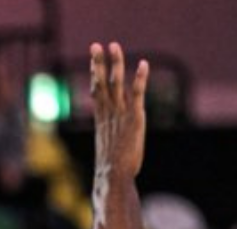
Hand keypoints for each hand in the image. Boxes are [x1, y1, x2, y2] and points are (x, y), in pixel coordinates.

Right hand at [90, 42, 148, 178]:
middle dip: (98, 62)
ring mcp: (120, 114)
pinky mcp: (134, 117)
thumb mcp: (108, 155)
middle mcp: (108, 113)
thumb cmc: (110, 171)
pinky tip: (143, 64)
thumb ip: (109, 147)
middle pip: (100, 82)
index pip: (96, 92)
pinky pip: (136, 93)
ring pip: (115, 82)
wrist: (112, 175)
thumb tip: (106, 159)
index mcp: (101, 120)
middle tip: (95, 45)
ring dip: (115, 63)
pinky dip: (139, 78)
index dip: (94, 75)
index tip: (93, 62)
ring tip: (114, 45)